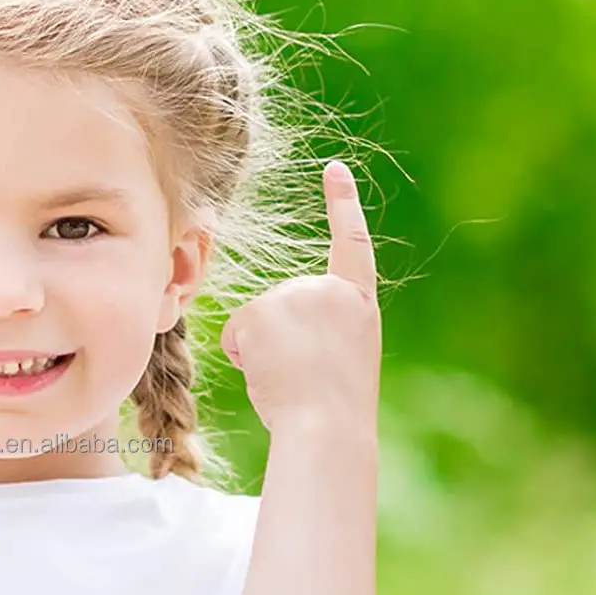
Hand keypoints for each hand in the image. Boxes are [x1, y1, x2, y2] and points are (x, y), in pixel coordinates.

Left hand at [219, 161, 380, 432]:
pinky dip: (243, 355)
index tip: (333, 168)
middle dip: (279, 338)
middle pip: (283, 303)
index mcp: (358, 301)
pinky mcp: (260, 308)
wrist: (326, 426)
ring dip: (262, 350)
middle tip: (303, 375)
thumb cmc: (332, 408)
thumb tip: (266, 325)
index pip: (352, 243)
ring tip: (291, 377)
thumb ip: (319, 325)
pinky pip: (236, 332)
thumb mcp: (342, 355)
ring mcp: (294, 294)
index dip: (343, 204)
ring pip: (258, 319)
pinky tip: (269, 372)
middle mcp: (329, 288)